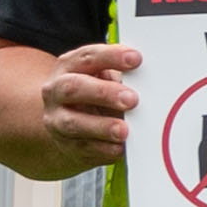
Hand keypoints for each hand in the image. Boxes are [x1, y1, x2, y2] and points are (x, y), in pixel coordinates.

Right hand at [0, 39, 137, 177]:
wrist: (69, 128)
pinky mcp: (66, 145)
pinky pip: (83, 149)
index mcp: (69, 66)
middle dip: (104, 93)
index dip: (111, 56)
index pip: (88, 57)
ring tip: (124, 131)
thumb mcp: (104, 77)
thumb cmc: (96, 94)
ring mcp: (57, 120)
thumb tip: (150, 78)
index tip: (136, 59)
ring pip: (73, 123)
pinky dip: (103, 149)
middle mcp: (57, 91)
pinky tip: (119, 148)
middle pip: (74, 88)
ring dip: (101, 126)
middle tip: (132, 99)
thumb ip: (121, 75)